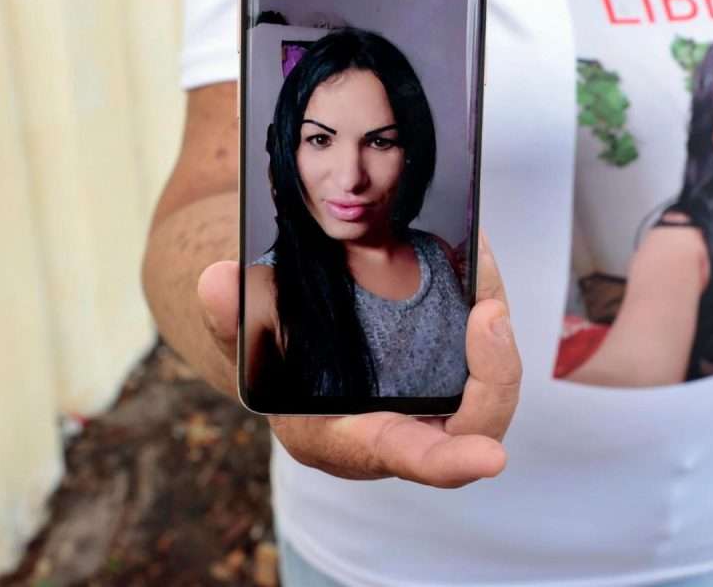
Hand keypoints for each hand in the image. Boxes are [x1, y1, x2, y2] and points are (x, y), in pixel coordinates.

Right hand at [196, 230, 520, 487]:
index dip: (450, 461)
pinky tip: (474, 251)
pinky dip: (483, 300)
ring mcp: (434, 403)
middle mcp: (404, 429)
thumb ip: (232, 323)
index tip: (490, 458)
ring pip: (489, 381)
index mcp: (352, 440)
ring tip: (481, 262)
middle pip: (474, 421)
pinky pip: (483, 346)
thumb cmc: (277, 374)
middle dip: (493, 372)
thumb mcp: (248, 351)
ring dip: (494, 331)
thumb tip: (218, 281)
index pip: (408, 455)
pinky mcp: (451, 370)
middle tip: (487, 310)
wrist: (300, 370)